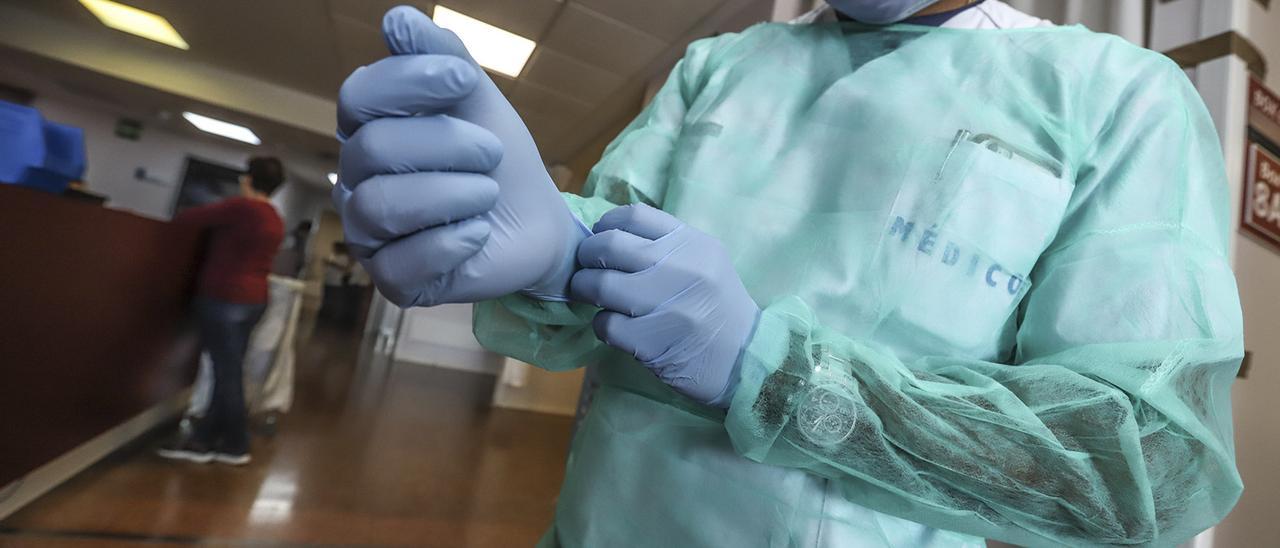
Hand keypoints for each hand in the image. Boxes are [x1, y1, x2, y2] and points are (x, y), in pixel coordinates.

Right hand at [333, 6, 586, 306]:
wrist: (538, 222)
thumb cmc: (498, 159)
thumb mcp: (478, 102)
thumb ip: (442, 58)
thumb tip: (397, 20)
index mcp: (369, 130)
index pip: (359, 96)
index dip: (409, 82)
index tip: (463, 80)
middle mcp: (356, 181)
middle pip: (373, 150)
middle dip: (446, 144)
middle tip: (491, 151)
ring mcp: (370, 235)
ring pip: (381, 206)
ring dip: (451, 194)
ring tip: (488, 192)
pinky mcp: (393, 282)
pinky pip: (401, 263)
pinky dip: (451, 242)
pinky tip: (477, 232)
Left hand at [570, 205, 760, 406]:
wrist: (746, 360)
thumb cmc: (717, 307)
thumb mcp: (704, 262)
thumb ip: (665, 244)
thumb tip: (608, 234)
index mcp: (692, 243)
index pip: (634, 215)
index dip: (606, 225)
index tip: (600, 239)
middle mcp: (680, 268)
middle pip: (608, 246)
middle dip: (586, 257)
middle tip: (586, 270)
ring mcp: (666, 306)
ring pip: (599, 285)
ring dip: (585, 290)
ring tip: (591, 297)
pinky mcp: (651, 342)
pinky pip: (605, 324)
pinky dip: (601, 324)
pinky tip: (614, 327)